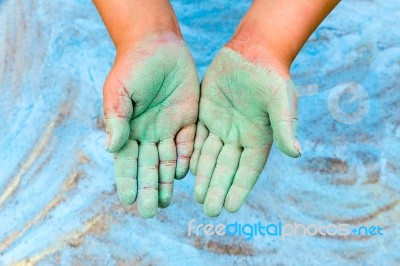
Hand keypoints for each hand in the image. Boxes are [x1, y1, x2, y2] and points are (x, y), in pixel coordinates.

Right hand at [104, 32, 198, 216]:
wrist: (159, 45)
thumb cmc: (133, 66)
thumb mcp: (119, 90)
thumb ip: (117, 118)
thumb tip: (112, 148)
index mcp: (129, 129)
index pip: (126, 162)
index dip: (127, 180)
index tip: (127, 200)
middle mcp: (149, 134)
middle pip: (148, 167)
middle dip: (148, 189)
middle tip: (150, 211)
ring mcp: (169, 129)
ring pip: (169, 161)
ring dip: (167, 181)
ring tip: (167, 201)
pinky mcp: (189, 120)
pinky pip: (189, 143)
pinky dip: (187, 158)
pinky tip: (185, 173)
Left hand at [190, 47, 299, 216]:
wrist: (252, 51)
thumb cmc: (271, 75)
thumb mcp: (280, 100)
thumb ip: (285, 126)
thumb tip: (296, 153)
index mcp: (259, 138)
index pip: (248, 169)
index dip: (239, 188)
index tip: (230, 207)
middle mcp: (239, 136)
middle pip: (227, 168)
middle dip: (218, 188)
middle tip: (209, 210)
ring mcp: (221, 126)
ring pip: (210, 157)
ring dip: (204, 176)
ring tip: (197, 196)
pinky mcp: (206, 114)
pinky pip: (197, 138)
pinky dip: (192, 154)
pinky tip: (186, 170)